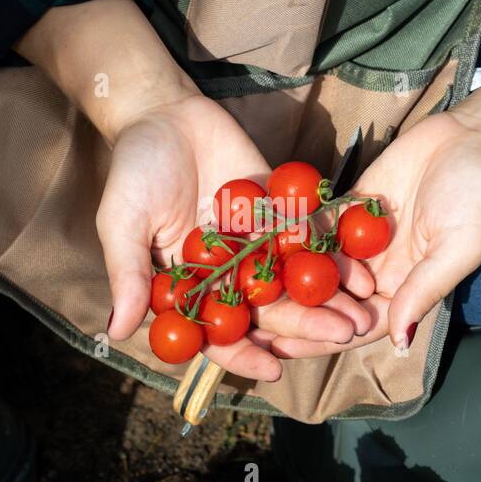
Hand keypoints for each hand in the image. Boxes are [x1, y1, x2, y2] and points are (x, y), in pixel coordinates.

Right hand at [16, 0, 369, 379]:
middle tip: (343, 336)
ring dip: (331, 299)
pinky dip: (338, 254)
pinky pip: (312, 237)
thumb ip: (128, 274)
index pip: (218, 334)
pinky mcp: (281, 213)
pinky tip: (365, 270)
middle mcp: (228, 274)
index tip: (274, 369)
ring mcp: (257, 245)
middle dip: (307, 325)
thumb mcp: (123, 222)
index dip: (244, 354)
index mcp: (191, 288)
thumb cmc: (134, 171)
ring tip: (364, 313)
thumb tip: (115, 332)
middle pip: (270, 310)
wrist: (165, 112)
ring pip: (297, 280)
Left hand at [267, 112, 480, 357]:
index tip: (284, 350)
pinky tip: (251, 240)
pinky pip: (315, 223)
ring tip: (238, 289)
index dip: (321, 338)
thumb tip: (399, 341)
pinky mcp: (347, 206)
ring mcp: (359, 239)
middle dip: (290, 314)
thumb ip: (424, 291)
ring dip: (281, 277)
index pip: (357, 324)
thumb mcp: (457, 247)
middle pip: (328, 300)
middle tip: (246, 326)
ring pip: (315, 265)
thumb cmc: (476, 196)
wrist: (472, 138)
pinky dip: (287, 232)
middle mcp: (377, 270)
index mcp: (403, 289)